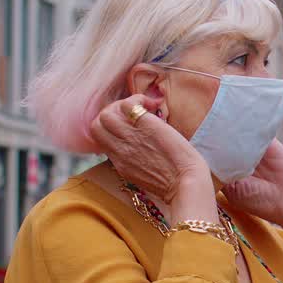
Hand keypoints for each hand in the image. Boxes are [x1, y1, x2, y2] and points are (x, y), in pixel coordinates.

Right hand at [90, 94, 214, 213]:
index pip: (101, 139)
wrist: (186, 184)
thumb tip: (141, 146)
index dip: (111, 129)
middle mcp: (120, 150)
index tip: (128, 126)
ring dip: (121, 105)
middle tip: (133, 114)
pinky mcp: (146, 125)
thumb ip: (136, 161)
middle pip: (96, 125)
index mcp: (120, 163)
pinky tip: (152, 105)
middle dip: (111, 113)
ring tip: (143, 108)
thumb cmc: (176, 183)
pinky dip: (137, 99)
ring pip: (106, 114)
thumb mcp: (146, 176)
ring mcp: (131, 137)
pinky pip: (127, 104)